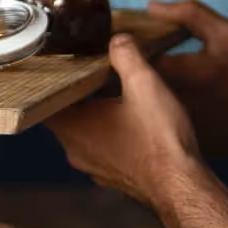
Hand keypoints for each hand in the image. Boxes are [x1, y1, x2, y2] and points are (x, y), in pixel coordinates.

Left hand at [46, 32, 203, 206]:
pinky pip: (104, 149)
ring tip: (117, 94)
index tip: (62, 66)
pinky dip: (112, 134)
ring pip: (85, 133)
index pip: (44, 101)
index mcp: (73, 127)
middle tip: (95, 73)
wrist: (183, 187)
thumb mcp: (144, 84)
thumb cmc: (160, 140)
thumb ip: (126, 55)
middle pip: (65, 115)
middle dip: (79, 94)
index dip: (51, 82)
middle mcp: (75, 150)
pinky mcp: (114, 177)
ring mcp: (94, 167)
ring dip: (97, 115)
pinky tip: (134, 123)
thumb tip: (117, 40)